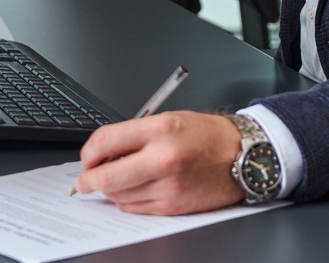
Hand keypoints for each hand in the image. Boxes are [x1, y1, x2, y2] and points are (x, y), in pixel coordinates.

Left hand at [73, 111, 242, 214]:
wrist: (242, 155)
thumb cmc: (207, 136)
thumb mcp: (169, 120)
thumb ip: (135, 135)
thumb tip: (103, 154)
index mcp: (159, 130)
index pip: (104, 142)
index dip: (88, 153)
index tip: (87, 159)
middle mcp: (162, 158)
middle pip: (106, 176)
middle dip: (88, 180)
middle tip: (85, 181)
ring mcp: (167, 185)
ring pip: (118, 195)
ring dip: (111, 190)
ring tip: (121, 179)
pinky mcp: (172, 206)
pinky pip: (135, 208)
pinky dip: (128, 201)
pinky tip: (138, 189)